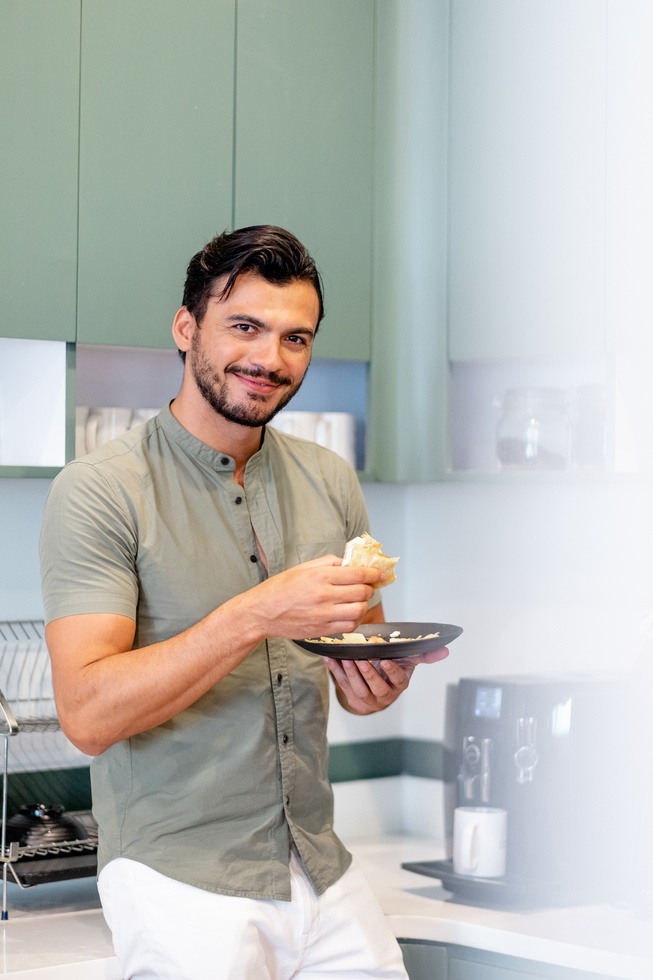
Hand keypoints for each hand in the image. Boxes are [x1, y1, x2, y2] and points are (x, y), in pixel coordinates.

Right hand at [248, 555, 384, 640]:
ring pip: (359, 611)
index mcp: (320, 576)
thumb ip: (328, 563)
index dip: (374, 574)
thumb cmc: (279, 588)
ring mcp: (324, 615)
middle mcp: (324, 596)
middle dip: (370, 588)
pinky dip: (356, 619)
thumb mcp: (303, 568)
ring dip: (364, 604)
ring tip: (359, 600)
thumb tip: (349, 562)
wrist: (262, 613)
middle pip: (362, 592)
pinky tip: (351, 613)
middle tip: (369, 585)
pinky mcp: (323, 630)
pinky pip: (349, 626)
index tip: (379, 574)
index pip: (358, 574)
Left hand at [323, 645, 448, 714]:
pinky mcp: (352, 697)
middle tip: (361, 660)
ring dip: (351, 674)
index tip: (385, 660)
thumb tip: (445, 650)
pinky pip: (342, 684)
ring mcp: (367, 698)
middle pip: (376, 687)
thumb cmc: (392, 670)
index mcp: (399, 684)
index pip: (398, 680)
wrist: (375, 688)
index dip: (391, 671)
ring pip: (358, 689)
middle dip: (368, 674)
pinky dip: (334, 671)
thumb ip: (424, 655)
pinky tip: (330, 658)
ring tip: (347, 659)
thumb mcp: (408, 661)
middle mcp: (384, 694)